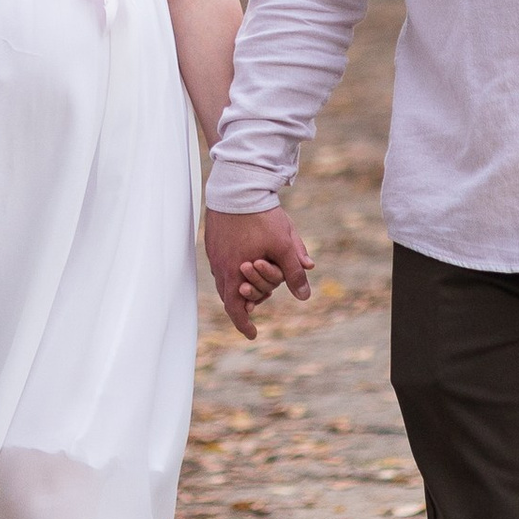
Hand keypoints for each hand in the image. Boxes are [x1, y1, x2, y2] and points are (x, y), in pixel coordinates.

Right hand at [204, 204, 311, 341]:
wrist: (238, 184)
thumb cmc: (261, 216)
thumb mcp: (284, 245)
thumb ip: (293, 272)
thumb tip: (305, 295)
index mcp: (234, 271)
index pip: (235, 309)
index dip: (244, 324)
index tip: (253, 334)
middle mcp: (220, 266)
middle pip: (230, 296)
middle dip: (248, 301)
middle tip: (263, 298)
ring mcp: (214, 252)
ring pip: (226, 279)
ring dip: (241, 285)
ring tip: (255, 279)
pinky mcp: (213, 240)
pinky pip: (222, 263)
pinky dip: (234, 269)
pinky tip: (246, 259)